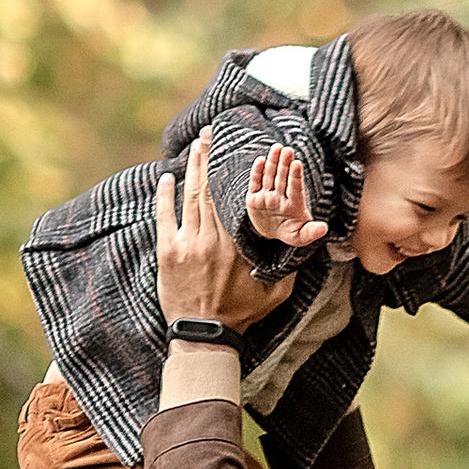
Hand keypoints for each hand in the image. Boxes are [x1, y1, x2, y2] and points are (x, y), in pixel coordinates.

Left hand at [153, 128, 281, 329]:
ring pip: (189, 197)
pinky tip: (168, 177)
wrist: (205, 335)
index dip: (233, 172)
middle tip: (209, 133)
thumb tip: (304, 245)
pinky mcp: (168, 251)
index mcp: (237, 245)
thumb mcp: (275, 292)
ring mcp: (187, 244)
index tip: (235, 150)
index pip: (234, 199)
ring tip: (194, 146)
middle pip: (209, 189)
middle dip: (208, 158)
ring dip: (191, 169)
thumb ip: (287, 266)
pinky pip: (165, 215)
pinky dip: (165, 195)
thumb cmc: (242, 314)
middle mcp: (211, 239)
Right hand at [243, 140, 327, 262]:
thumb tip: (324, 229)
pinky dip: (257, 172)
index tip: (297, 164)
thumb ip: (311, 232)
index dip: (296, 176)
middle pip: (282, 178)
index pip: (295, 188)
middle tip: (288, 149)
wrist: (271, 232)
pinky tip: (260, 159)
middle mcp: (280, 197)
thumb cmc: (289, 232)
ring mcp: (267, 196)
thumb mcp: (300, 237)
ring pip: (269, 177)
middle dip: (284, 164)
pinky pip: (255, 183)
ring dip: (273, 162)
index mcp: (293, 204)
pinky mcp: (254, 198)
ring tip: (277, 147)